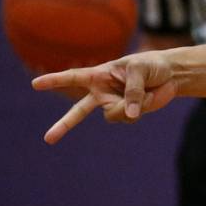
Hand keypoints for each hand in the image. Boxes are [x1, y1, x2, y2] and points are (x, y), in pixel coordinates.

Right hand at [31, 51, 176, 143]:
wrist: (170, 75)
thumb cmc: (150, 65)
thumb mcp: (140, 70)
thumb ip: (132, 91)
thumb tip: (130, 114)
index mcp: (99, 74)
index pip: (73, 77)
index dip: (54, 80)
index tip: (35, 83)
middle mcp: (102, 92)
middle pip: (78, 112)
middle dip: (63, 126)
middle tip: (48, 140)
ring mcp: (113, 104)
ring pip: (113, 116)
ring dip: (131, 106)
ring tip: (146, 92)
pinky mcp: (127, 113)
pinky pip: (129, 118)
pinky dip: (143, 109)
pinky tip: (150, 98)